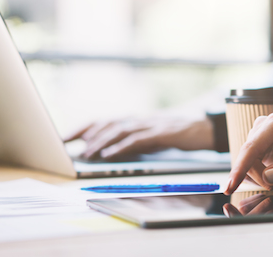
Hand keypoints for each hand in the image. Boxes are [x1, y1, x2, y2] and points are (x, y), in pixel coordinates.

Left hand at [64, 111, 214, 159]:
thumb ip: (133, 141)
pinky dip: (122, 146)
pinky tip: (110, 154)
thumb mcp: (152, 137)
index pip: (105, 120)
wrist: (207, 128)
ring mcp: (151, 124)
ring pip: (120, 130)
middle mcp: (141, 119)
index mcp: (137, 119)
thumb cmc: (179, 135)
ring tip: (87, 154)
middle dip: (86, 134)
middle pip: (107, 123)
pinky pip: (138, 139)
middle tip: (69, 146)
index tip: (65, 137)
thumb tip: (108, 152)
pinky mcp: (162, 133)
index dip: (84, 127)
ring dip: (101, 142)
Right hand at [224, 113, 272, 194]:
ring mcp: (260, 135)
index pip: (252, 148)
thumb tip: (268, 177)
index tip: (230, 186)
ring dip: (263, 176)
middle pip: (249, 158)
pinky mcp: (259, 146)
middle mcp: (265, 126)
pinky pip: (252, 166)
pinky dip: (263, 175)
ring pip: (249, 164)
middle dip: (261, 176)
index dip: (240, 169)